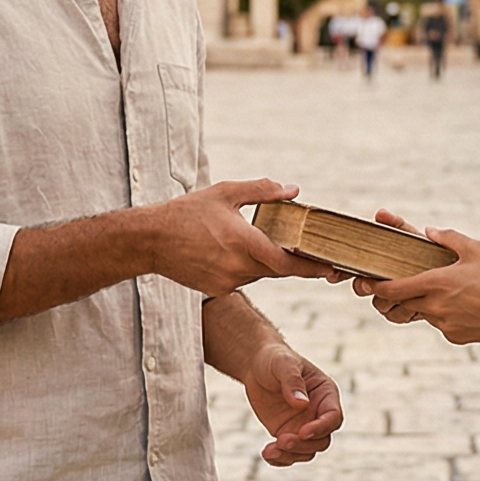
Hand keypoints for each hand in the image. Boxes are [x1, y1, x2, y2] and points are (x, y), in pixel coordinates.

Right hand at [145, 179, 330, 296]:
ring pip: (259, 274)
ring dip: (266, 262)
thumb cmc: (187, 212)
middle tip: (314, 257)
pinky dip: (246, 268)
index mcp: (242, 241)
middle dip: (294, 264)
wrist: (150, 240)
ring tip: (259, 242)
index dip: (310, 266)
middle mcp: (237, 266)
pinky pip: (242, 279)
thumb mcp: (225, 192)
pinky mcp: (216, 290)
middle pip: (277, 271)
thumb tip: (293, 191)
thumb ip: (263, 191)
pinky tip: (232, 252)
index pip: (286, 262)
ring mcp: (226, 281)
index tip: (329, 266)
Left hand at [243, 341, 343, 465]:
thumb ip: (292, 381)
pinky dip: (281, 459)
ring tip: (269, 450)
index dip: (321, 428)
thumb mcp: (283, 364)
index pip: (333, 417)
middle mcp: (318, 413)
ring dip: (290, 455)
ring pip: (307, 451)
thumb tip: (302, 404)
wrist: (256, 365)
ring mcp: (304, 425)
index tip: (302, 431)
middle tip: (281, 440)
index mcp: (325, 394)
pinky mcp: (288, 433)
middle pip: (322, 440)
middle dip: (303, 445)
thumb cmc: (274, 359)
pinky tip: (267, 455)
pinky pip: (290, 454)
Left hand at [359, 217, 479, 347]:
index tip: (367, 281)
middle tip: (397, 284)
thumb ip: (447, 238)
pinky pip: (439, 323)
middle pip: (402, 302)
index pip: (394, 288)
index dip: (377, 286)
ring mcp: (444, 324)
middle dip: (397, 294)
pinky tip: (461, 305)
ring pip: (421, 312)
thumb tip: (427, 231)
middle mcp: (436, 306)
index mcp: (437, 282)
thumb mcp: (475, 249)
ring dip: (422, 303)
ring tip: (442, 290)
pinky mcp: (453, 336)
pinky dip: (442, 314)